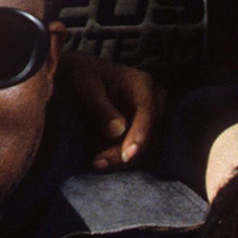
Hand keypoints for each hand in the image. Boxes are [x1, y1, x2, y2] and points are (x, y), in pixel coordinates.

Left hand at [61, 50, 161, 167]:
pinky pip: (137, 149)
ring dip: (122, 158)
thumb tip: (118, 131)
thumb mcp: (87, 86)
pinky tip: (101, 161)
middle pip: (150, 133)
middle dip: (127, 152)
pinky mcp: (142, 130)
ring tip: (97, 162)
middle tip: (99, 162)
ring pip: (145, 146)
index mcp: (142, 84)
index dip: (139, 135)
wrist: (84, 75)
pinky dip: (120, 157)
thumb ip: (101, 107)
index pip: (147, 112)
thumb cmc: (85, 76)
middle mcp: (153, 101)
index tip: (127, 155)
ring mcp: (150, 117)